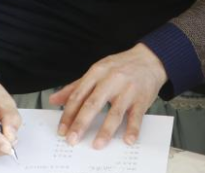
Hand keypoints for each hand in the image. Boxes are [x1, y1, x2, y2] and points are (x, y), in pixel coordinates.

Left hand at [49, 43, 167, 148]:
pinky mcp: (142, 98)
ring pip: (115, 112)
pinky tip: (128, 139)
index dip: (68, 114)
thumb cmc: (121, 66)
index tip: (62, 130)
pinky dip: (133, 128)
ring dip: (106, 130)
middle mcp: (112, 80)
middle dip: (81, 123)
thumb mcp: (97, 71)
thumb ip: (76, 86)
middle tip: (72, 139)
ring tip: (97, 144)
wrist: (150, 58)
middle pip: (93, 104)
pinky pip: (137, 115)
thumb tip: (54, 100)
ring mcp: (128, 89)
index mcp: (97, 73)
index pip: (79, 95)